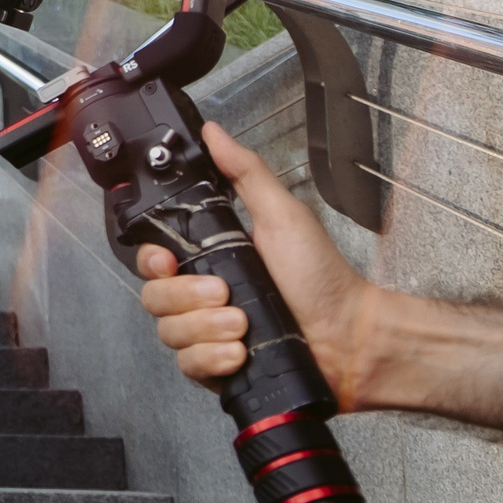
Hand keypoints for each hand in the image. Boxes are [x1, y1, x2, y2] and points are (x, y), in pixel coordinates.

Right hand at [135, 122, 374, 404]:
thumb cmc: (321, 278)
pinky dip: (211, 360)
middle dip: (188, 297)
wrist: (349, 338)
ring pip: (169, 333)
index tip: (168, 261)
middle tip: (225, 293)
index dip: (152, 261)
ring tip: (242, 326)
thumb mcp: (283, 215)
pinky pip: (187, 366)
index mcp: (211, 257)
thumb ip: (245, 172)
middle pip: (154, 297)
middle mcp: (202, 296)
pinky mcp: (216, 368)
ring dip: (205, 328)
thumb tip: (214, 133)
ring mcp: (207, 333)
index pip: (152, 260)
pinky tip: (238, 354)